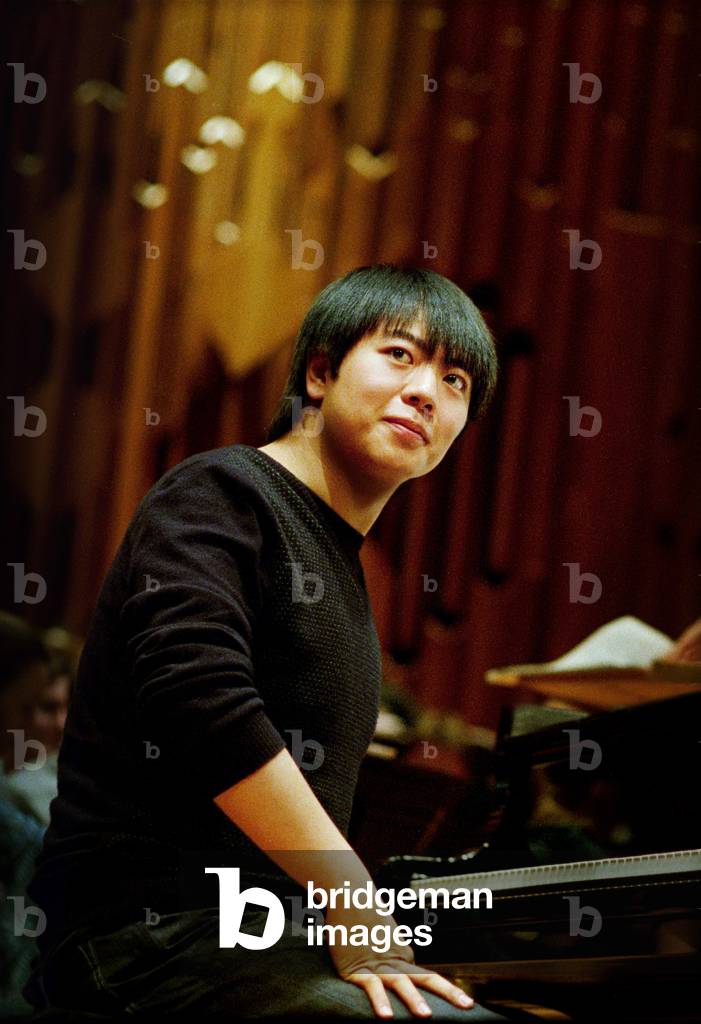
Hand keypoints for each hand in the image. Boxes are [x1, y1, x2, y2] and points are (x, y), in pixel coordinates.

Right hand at [325, 904, 474, 1017]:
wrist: (348, 897)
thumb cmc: (363, 920)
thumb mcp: (383, 939)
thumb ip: (392, 956)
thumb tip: (401, 969)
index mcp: (403, 955)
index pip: (427, 979)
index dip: (446, 993)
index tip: (467, 1006)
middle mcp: (396, 960)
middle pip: (426, 978)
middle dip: (448, 993)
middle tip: (468, 1006)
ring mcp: (379, 964)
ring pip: (401, 983)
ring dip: (414, 1000)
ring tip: (426, 1017)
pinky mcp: (357, 969)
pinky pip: (372, 987)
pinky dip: (379, 1001)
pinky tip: (386, 1017)